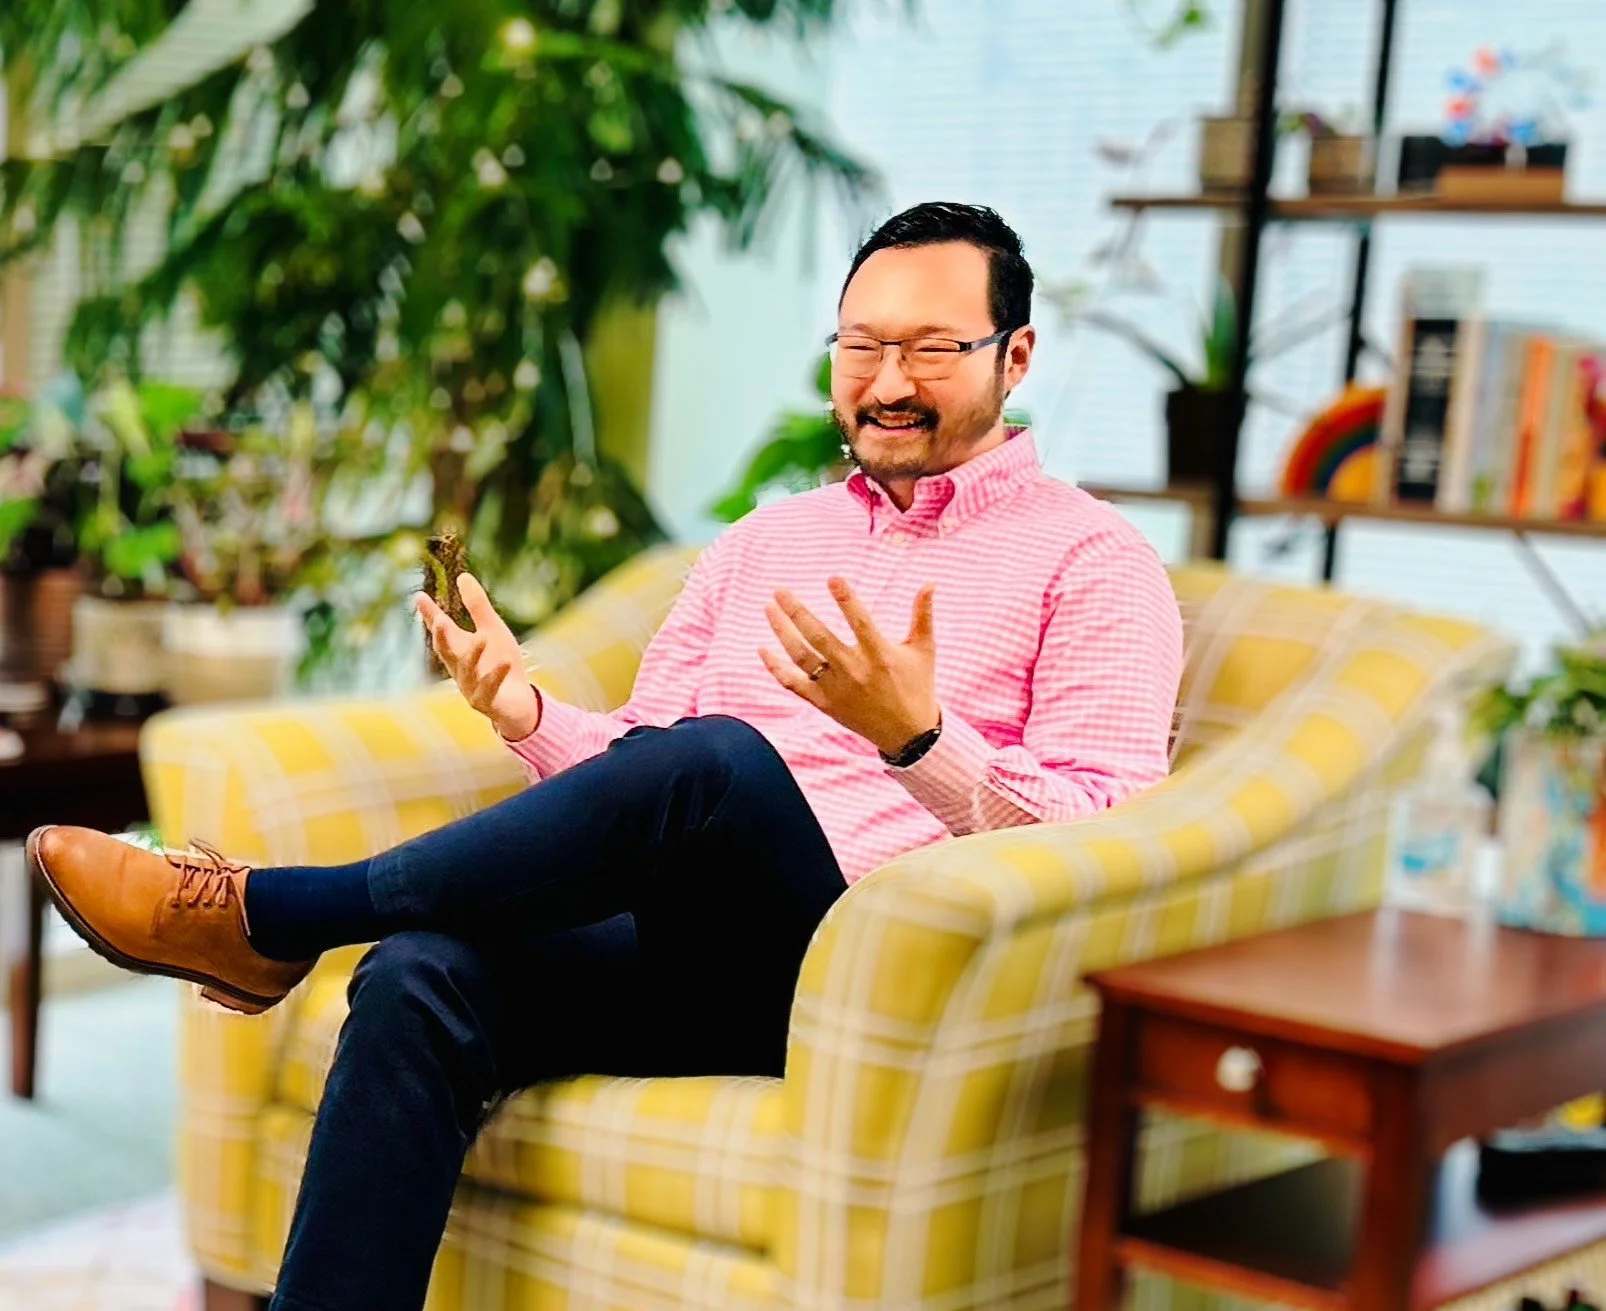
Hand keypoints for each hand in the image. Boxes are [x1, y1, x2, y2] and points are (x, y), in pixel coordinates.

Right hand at [414, 574, 540, 740]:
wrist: (518, 701)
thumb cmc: (500, 663)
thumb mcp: (492, 630)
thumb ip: (478, 606)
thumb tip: (463, 576)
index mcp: (458, 650)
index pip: (441, 631)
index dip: (430, 615)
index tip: (419, 596)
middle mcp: (459, 669)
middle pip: (445, 652)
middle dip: (441, 637)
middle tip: (440, 620)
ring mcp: (470, 687)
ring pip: (467, 671)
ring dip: (473, 655)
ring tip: (482, 637)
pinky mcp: (486, 702)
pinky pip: (489, 689)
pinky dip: (496, 676)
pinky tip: (505, 661)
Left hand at [759, 576, 938, 756]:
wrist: (908, 734)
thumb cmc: (917, 685)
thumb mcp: (924, 650)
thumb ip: (923, 614)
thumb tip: (930, 582)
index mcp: (880, 655)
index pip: (860, 621)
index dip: (846, 599)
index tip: (832, 578)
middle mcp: (855, 671)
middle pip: (819, 637)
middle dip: (797, 612)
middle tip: (780, 591)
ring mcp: (837, 689)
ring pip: (801, 656)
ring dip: (782, 632)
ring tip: (769, 609)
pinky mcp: (825, 703)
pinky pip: (794, 684)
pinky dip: (776, 668)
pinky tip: (762, 649)